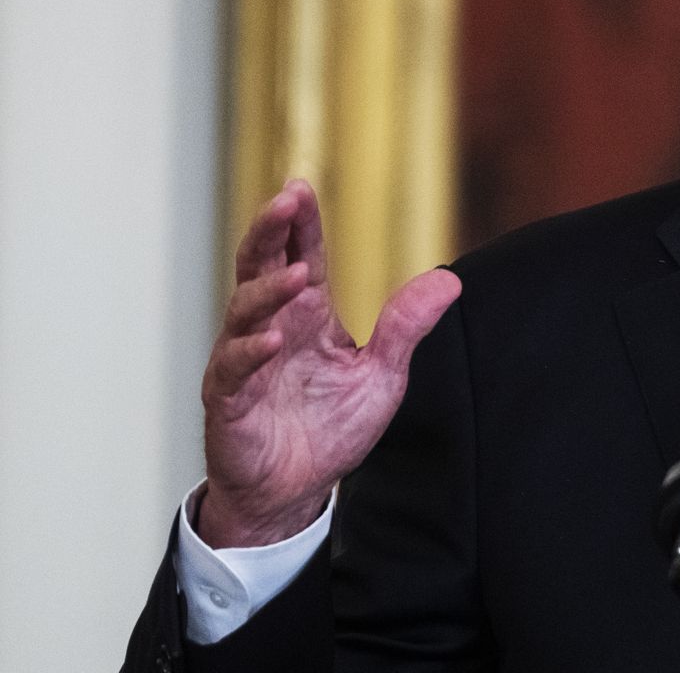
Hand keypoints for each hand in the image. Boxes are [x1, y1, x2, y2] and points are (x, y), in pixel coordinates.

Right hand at [196, 179, 459, 546]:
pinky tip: (272, 341)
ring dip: (269, 289)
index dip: (301, 223)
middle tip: (286, 199)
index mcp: (307, 317)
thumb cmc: (330, 429)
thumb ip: (407, 327)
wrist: (295, 492)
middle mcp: (272, 329)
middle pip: (262, 266)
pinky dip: (250, 352)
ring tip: (298, 273)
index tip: (301, 186)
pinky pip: (234, 369)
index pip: (303, 256)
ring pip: (245, 310)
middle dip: (271, 230)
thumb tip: (450, 280)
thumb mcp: (381, 374)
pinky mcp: (230, 401)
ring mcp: (245, 362)